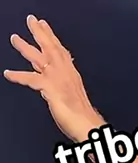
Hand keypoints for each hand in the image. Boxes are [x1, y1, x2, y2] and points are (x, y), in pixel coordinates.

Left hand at [4, 15, 99, 141]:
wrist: (87, 124)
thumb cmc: (83, 117)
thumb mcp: (73, 99)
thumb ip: (61, 90)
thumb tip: (50, 90)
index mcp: (71, 75)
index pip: (61, 51)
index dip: (52, 38)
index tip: (45, 26)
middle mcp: (65, 72)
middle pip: (51, 47)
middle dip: (41, 33)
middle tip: (32, 21)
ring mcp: (57, 78)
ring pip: (39, 57)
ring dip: (25, 47)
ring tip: (15, 39)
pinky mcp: (49, 87)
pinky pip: (30, 79)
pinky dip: (18, 76)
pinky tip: (9, 74)